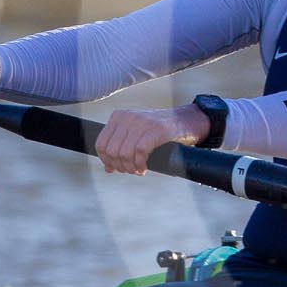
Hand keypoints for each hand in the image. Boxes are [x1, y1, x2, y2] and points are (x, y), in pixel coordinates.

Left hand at [93, 104, 211, 174]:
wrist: (186, 121)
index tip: (115, 169)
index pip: (101, 143)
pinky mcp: (156, 130)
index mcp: (119, 116)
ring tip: (138, 170)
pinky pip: (139, 153)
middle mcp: (128, 117)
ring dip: (130, 167)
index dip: (106, 160)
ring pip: (124, 153)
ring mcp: (142, 122)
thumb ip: (120, 145)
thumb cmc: (159, 131)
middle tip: (130, 170)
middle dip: (120, 166)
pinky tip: (144, 168)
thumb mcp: (135, 132)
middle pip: (112, 151)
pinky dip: (140, 165)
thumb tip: (108, 168)